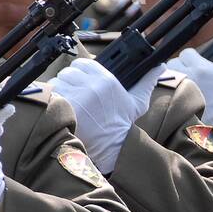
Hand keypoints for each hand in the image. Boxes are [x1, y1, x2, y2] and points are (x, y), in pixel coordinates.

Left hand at [49, 58, 159, 173]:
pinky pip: (52, 95)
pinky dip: (54, 101)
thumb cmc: (122, 125)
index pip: (83, 64)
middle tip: (73, 94)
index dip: (79, 72)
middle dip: (68, 82)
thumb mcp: (138, 102)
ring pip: (58, 83)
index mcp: (107, 81)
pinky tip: (62, 110)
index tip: (80, 81)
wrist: (111, 147)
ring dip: (59, 91)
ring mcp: (77, 96)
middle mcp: (91, 86)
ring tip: (67, 103)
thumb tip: (160, 66)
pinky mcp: (66, 107)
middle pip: (68, 72)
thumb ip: (147, 81)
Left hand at [169, 45, 212, 151]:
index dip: (191, 58)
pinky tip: (174, 99)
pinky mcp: (174, 106)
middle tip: (187, 77)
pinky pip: (163, 94)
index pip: (188, 53)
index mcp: (203, 69)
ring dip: (171, 80)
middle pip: (174, 63)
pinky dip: (167, 95)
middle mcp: (189, 78)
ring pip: (166, 77)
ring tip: (180, 88)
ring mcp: (180, 92)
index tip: (195, 65)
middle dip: (179, 68)